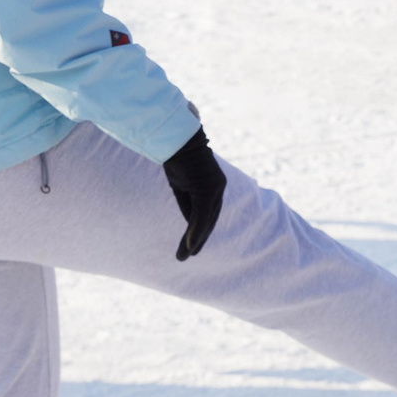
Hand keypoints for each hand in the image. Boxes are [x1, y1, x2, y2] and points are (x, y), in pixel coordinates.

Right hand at [162, 129, 225, 261]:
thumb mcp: (181, 183)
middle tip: (189, 255)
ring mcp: (215, 188)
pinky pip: (201, 215)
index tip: (193, 244)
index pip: (209, 212)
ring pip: (206, 220)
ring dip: (196, 240)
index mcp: (214, 185)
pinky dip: (196, 232)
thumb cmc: (178, 158)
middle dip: (200, 239)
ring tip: (186, 256)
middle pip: (210, 219)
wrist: (177, 140)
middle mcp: (218, 187)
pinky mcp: (207, 189)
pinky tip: (189, 245)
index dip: (201, 230)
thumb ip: (188, 200)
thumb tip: (190, 221)